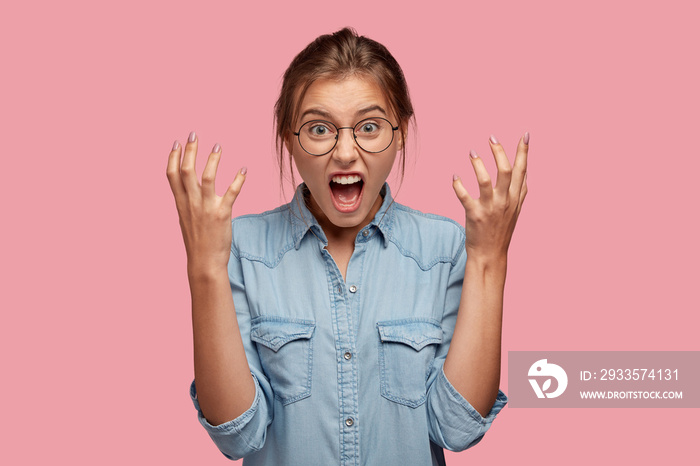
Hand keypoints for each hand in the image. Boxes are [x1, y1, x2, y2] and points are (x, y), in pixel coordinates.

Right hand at [166, 131, 246, 274]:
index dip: (173, 157)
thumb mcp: (186, 220)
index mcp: (181, 203)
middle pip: (186, 171)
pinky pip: (231, 192)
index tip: (177, 142)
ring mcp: (206, 208)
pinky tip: (244, 169)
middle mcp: (191, 203)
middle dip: (190, 151)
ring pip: (207, 177)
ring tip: (218, 146)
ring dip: (213, 159)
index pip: (171, 175)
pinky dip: (239, 179)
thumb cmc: (197, 242)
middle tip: (194, 134)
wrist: (204, 263)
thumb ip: (186, 203)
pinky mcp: (222, 214)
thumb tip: (187, 191)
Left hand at [452, 133, 527, 260]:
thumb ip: (520, 191)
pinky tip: (454, 177)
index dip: (524, 153)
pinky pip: (464, 196)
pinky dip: (458, 185)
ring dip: (478, 164)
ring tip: (472, 152)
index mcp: (516, 198)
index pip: (523, 171)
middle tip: (491, 137)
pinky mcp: (474, 215)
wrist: (490, 254)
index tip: (526, 135)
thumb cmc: (501, 230)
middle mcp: (505, 201)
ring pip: (485, 181)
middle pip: (506, 171)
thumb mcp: (516, 210)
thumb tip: (525, 171)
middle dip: (499, 152)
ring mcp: (490, 208)